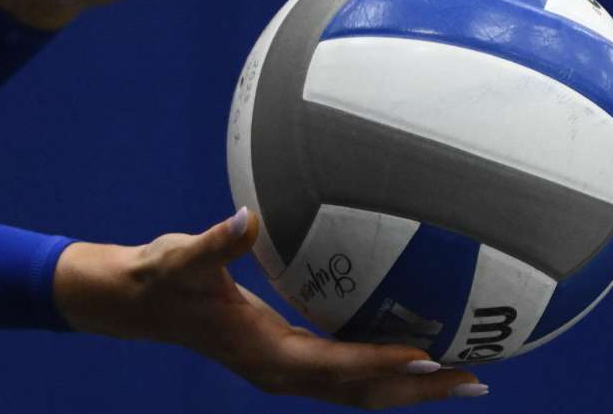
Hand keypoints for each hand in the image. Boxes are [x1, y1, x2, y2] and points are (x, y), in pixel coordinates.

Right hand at [53, 208, 488, 408]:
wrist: (137, 304)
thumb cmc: (161, 278)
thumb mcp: (184, 259)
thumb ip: (216, 243)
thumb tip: (245, 218)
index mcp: (263, 354)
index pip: (335, 365)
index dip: (382, 362)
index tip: (429, 355)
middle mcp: (280, 372)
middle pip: (361, 394)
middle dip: (418, 391)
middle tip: (475, 379)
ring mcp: (283, 370)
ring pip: (358, 392)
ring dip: (409, 388)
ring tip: (463, 377)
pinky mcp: (284, 359)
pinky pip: (345, 375)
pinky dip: (383, 370)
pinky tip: (409, 351)